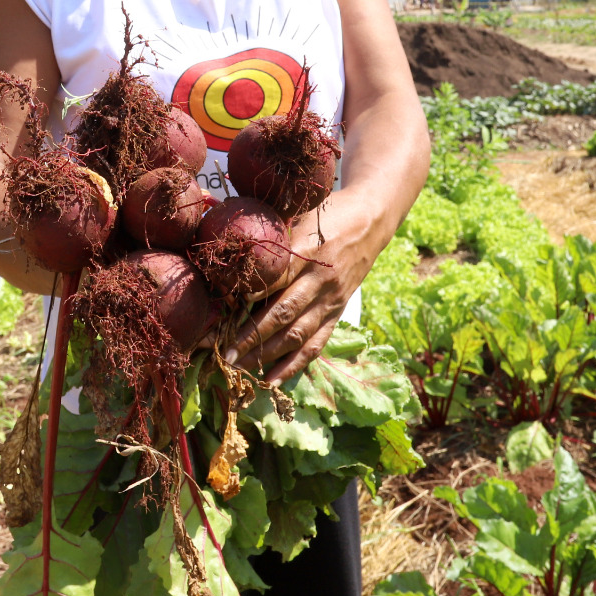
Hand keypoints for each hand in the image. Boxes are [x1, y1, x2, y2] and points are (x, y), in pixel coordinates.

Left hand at [219, 190, 382, 382]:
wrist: (371, 222)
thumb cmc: (326, 214)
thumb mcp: (299, 213)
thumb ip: (271, 233)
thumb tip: (230, 246)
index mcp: (309, 250)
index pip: (277, 277)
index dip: (252, 295)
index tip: (225, 310)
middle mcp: (321, 280)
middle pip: (284, 312)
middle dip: (252, 335)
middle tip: (224, 353)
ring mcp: (331, 300)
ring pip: (297, 334)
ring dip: (267, 355)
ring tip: (238, 368)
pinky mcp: (337, 313)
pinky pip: (315, 344)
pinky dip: (293, 365)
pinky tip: (271, 381)